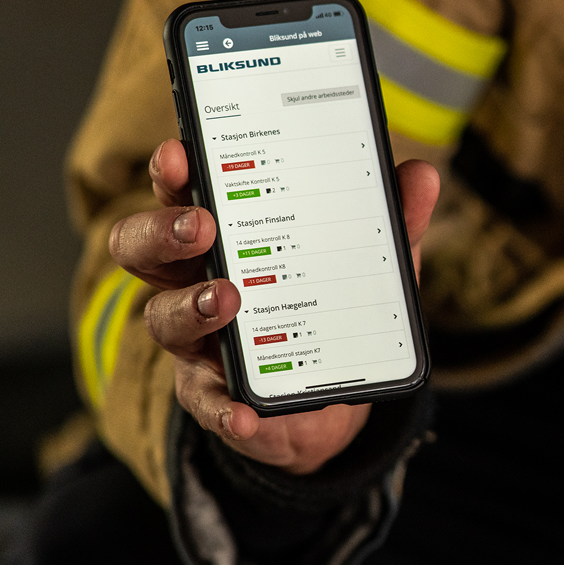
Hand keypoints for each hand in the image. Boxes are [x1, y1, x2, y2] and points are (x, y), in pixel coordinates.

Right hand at [107, 138, 439, 473]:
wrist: (338, 393)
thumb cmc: (336, 303)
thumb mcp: (370, 259)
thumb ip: (391, 218)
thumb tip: (420, 175)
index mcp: (225, 235)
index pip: (182, 195)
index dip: (171, 175)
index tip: (179, 153)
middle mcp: (194, 281)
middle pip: (143, 250)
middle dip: (162, 232)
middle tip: (202, 225)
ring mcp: (198, 341)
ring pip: (163, 319)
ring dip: (189, 307)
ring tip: (226, 299)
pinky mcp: (217, 397)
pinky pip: (209, 404)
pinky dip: (225, 407)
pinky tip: (245, 411)